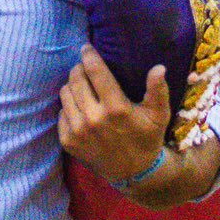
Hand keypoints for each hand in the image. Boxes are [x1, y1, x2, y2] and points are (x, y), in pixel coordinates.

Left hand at [59, 44, 170, 185]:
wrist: (133, 173)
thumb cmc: (147, 138)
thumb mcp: (159, 115)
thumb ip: (158, 91)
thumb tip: (159, 68)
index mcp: (116, 108)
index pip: (95, 71)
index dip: (89, 55)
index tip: (87, 47)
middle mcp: (94, 119)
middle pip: (75, 78)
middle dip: (80, 68)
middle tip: (86, 69)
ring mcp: (78, 131)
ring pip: (65, 93)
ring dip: (72, 86)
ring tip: (83, 88)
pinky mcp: (68, 141)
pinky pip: (61, 112)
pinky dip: (69, 107)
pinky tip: (81, 109)